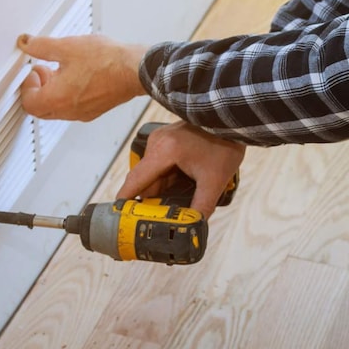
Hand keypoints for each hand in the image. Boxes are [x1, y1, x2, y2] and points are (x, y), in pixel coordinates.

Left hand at [17, 34, 148, 120]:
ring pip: (58, 109)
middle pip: (41, 109)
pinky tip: (78, 76)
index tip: (33, 71)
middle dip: (38, 90)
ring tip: (61, 70)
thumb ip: (42, 46)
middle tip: (43, 72)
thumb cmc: (107, 62)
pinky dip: (68, 95)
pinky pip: (73, 108)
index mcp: (57, 99)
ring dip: (53, 92)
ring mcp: (83, 113)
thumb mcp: (67, 47)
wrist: (135, 70)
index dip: (26, 86)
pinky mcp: (96, 110)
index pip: (29, 102)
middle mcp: (69, 111)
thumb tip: (28, 44)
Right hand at [117, 121, 245, 218]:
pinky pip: (160, 164)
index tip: (118, 216)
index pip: (136, 180)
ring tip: (176, 203)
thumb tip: (193, 228)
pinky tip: (181, 186)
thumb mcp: (214, 181)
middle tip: (158, 219)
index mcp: (164, 152)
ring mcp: (160, 139)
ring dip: (161, 189)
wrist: (230, 120)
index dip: (125, 200)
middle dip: (151, 200)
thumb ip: (201, 207)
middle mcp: (156, 143)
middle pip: (144, 180)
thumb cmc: (224, 145)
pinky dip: (166, 178)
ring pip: (153, 173)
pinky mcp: (166, 139)